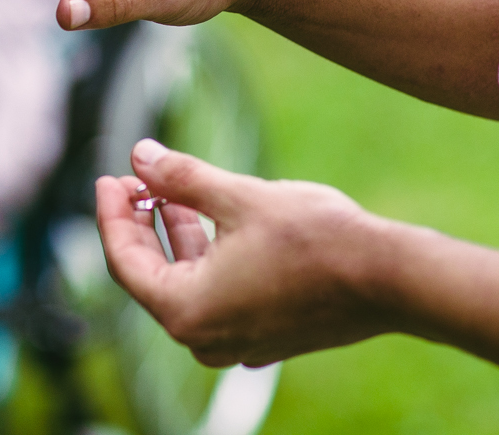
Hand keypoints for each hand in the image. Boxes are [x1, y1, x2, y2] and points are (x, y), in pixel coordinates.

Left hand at [101, 139, 396, 366]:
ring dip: (176, 235)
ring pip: (187, 283)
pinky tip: (212, 217)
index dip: (111, 215)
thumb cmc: (314, 238)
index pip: (125, 262)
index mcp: (187, 312)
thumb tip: (140, 155)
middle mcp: (206, 339)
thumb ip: (180, 178)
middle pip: (152, 275)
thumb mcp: (237, 197)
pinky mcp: (265, 335)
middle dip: (141, 223)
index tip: (109, 176)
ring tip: (171, 189)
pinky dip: (206, 256)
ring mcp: (237, 343)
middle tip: (135, 178)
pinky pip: (217, 294)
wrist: (389, 279)